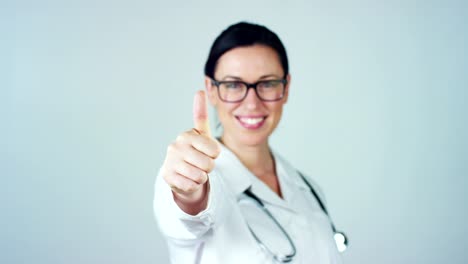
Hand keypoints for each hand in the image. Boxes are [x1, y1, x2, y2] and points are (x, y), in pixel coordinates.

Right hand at [161, 90, 220, 213]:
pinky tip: (186, 179)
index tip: (208, 152)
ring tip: (193, 171)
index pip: (214, 150)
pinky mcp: (167, 176)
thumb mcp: (202, 136)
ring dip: (201, 177)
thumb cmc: (195, 152)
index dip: (215, 154)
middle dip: (209, 167)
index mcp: (187, 135)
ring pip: (200, 176)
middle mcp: (176, 145)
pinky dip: (192, 185)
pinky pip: (191, 185)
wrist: (181, 173)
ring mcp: (170, 161)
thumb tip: (199, 90)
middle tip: (200, 164)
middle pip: (208, 164)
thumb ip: (201, 115)